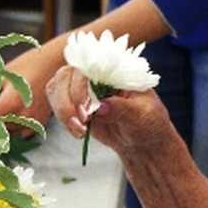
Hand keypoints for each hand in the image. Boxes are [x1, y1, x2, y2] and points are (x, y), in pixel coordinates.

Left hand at [0, 51, 53, 136]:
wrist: (56, 64)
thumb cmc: (31, 64)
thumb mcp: (2, 74)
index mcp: (14, 102)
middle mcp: (24, 116)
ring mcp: (32, 122)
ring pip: (4, 131)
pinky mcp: (38, 124)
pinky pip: (17, 132)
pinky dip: (6, 125)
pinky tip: (3, 115)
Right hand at [45, 65, 172, 153]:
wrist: (144, 143)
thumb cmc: (150, 123)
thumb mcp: (143, 114)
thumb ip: (123, 109)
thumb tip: (101, 107)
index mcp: (116, 70)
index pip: (89, 64)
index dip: (80, 84)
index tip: (87, 109)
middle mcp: (97, 76)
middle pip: (66, 74)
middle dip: (68, 99)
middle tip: (83, 120)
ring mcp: (84, 90)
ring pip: (57, 88)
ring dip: (63, 110)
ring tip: (80, 129)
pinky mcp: (77, 106)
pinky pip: (58, 105)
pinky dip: (64, 119)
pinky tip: (79, 132)